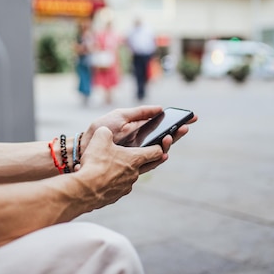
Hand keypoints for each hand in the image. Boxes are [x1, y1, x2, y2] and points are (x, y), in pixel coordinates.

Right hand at [74, 126, 163, 208]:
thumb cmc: (95, 163)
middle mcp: (134, 174)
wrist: (84, 190)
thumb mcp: (100, 137)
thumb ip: (106, 132)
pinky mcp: (115, 196)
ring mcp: (125, 187)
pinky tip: (104, 177)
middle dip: (151, 159)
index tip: (162, 142)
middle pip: (148, 165)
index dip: (160, 146)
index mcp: (135, 158)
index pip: (156, 151)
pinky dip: (114, 181)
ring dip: (127, 170)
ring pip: (130, 176)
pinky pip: (118, 186)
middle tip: (157, 154)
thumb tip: (105, 132)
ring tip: (115, 164)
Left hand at [79, 106, 196, 172]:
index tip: (191, 118)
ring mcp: (138, 154)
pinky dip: (159, 158)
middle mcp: (141, 142)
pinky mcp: (133, 165)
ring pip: (159, 151)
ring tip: (171, 137)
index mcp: (140, 129)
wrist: (83, 149)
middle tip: (185, 128)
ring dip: (168, 144)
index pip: (162, 125)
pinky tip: (164, 154)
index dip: (176, 123)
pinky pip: (150, 163)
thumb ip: (139, 112)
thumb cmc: (99, 130)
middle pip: (164, 138)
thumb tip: (160, 108)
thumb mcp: (120, 116)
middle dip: (177, 133)